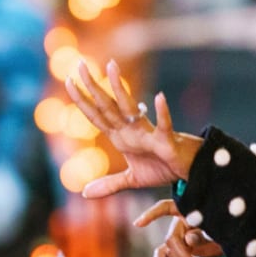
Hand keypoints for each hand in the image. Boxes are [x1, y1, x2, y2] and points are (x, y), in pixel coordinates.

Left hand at [65, 59, 202, 196]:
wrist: (188, 172)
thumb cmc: (161, 168)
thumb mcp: (131, 179)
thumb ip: (109, 184)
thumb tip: (85, 193)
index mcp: (121, 136)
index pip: (96, 115)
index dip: (81, 101)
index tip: (68, 81)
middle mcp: (131, 130)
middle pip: (107, 106)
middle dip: (93, 86)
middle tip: (80, 63)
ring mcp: (147, 133)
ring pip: (130, 108)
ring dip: (120, 89)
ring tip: (112, 66)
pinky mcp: (166, 141)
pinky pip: (164, 125)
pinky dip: (162, 113)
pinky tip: (159, 97)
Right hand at [134, 199, 219, 256]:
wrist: (224, 235)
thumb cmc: (218, 227)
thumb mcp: (214, 228)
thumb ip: (202, 232)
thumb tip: (188, 239)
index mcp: (185, 210)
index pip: (165, 208)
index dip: (152, 215)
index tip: (138, 224)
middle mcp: (177, 222)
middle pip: (172, 240)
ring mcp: (174, 235)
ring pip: (172, 253)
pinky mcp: (173, 247)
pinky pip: (164, 255)